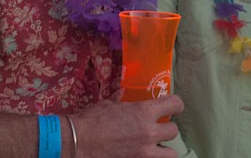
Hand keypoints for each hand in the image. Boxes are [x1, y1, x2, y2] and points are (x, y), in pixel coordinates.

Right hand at [69, 95, 183, 156]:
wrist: (75, 142)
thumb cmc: (90, 120)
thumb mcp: (110, 105)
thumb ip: (125, 104)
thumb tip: (124, 98)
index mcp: (144, 112)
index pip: (175, 104)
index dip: (175, 105)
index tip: (172, 107)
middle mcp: (148, 132)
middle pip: (174, 131)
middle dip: (166, 129)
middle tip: (157, 129)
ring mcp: (143, 152)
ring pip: (171, 154)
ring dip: (164, 149)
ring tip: (155, 147)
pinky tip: (142, 155)